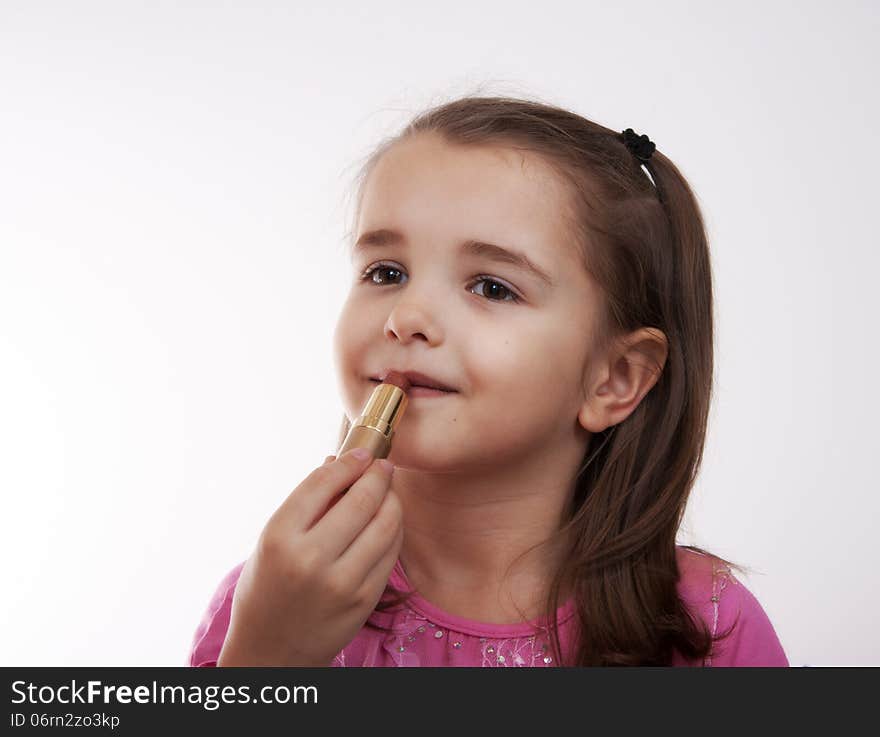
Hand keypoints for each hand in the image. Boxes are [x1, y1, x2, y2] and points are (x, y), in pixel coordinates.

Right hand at [217, 449, 402, 666]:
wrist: (270, 652)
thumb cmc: (267, 588)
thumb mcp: (270, 542)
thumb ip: (305, 505)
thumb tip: (339, 463)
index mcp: (279, 538)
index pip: (322, 483)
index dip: (348, 462)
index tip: (360, 453)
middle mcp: (310, 559)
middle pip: (361, 499)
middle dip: (377, 475)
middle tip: (383, 466)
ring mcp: (341, 582)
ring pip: (384, 523)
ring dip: (392, 499)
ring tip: (387, 491)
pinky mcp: (364, 599)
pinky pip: (390, 551)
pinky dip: (393, 528)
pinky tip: (388, 520)